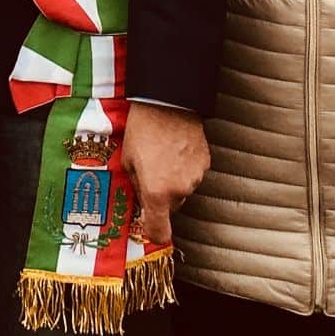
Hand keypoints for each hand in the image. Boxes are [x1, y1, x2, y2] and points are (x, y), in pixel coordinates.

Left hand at [119, 102, 208, 246]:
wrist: (168, 103)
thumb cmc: (143, 130)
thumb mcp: (129, 160)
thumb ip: (137, 186)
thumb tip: (142, 200)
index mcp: (156, 192)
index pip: (160, 231)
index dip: (154, 232)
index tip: (150, 226)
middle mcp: (179, 190)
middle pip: (171, 207)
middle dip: (161, 196)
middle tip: (150, 173)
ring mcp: (195, 177)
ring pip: (182, 190)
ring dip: (174, 181)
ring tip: (163, 156)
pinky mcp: (205, 164)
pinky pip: (193, 175)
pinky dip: (185, 169)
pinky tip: (176, 150)